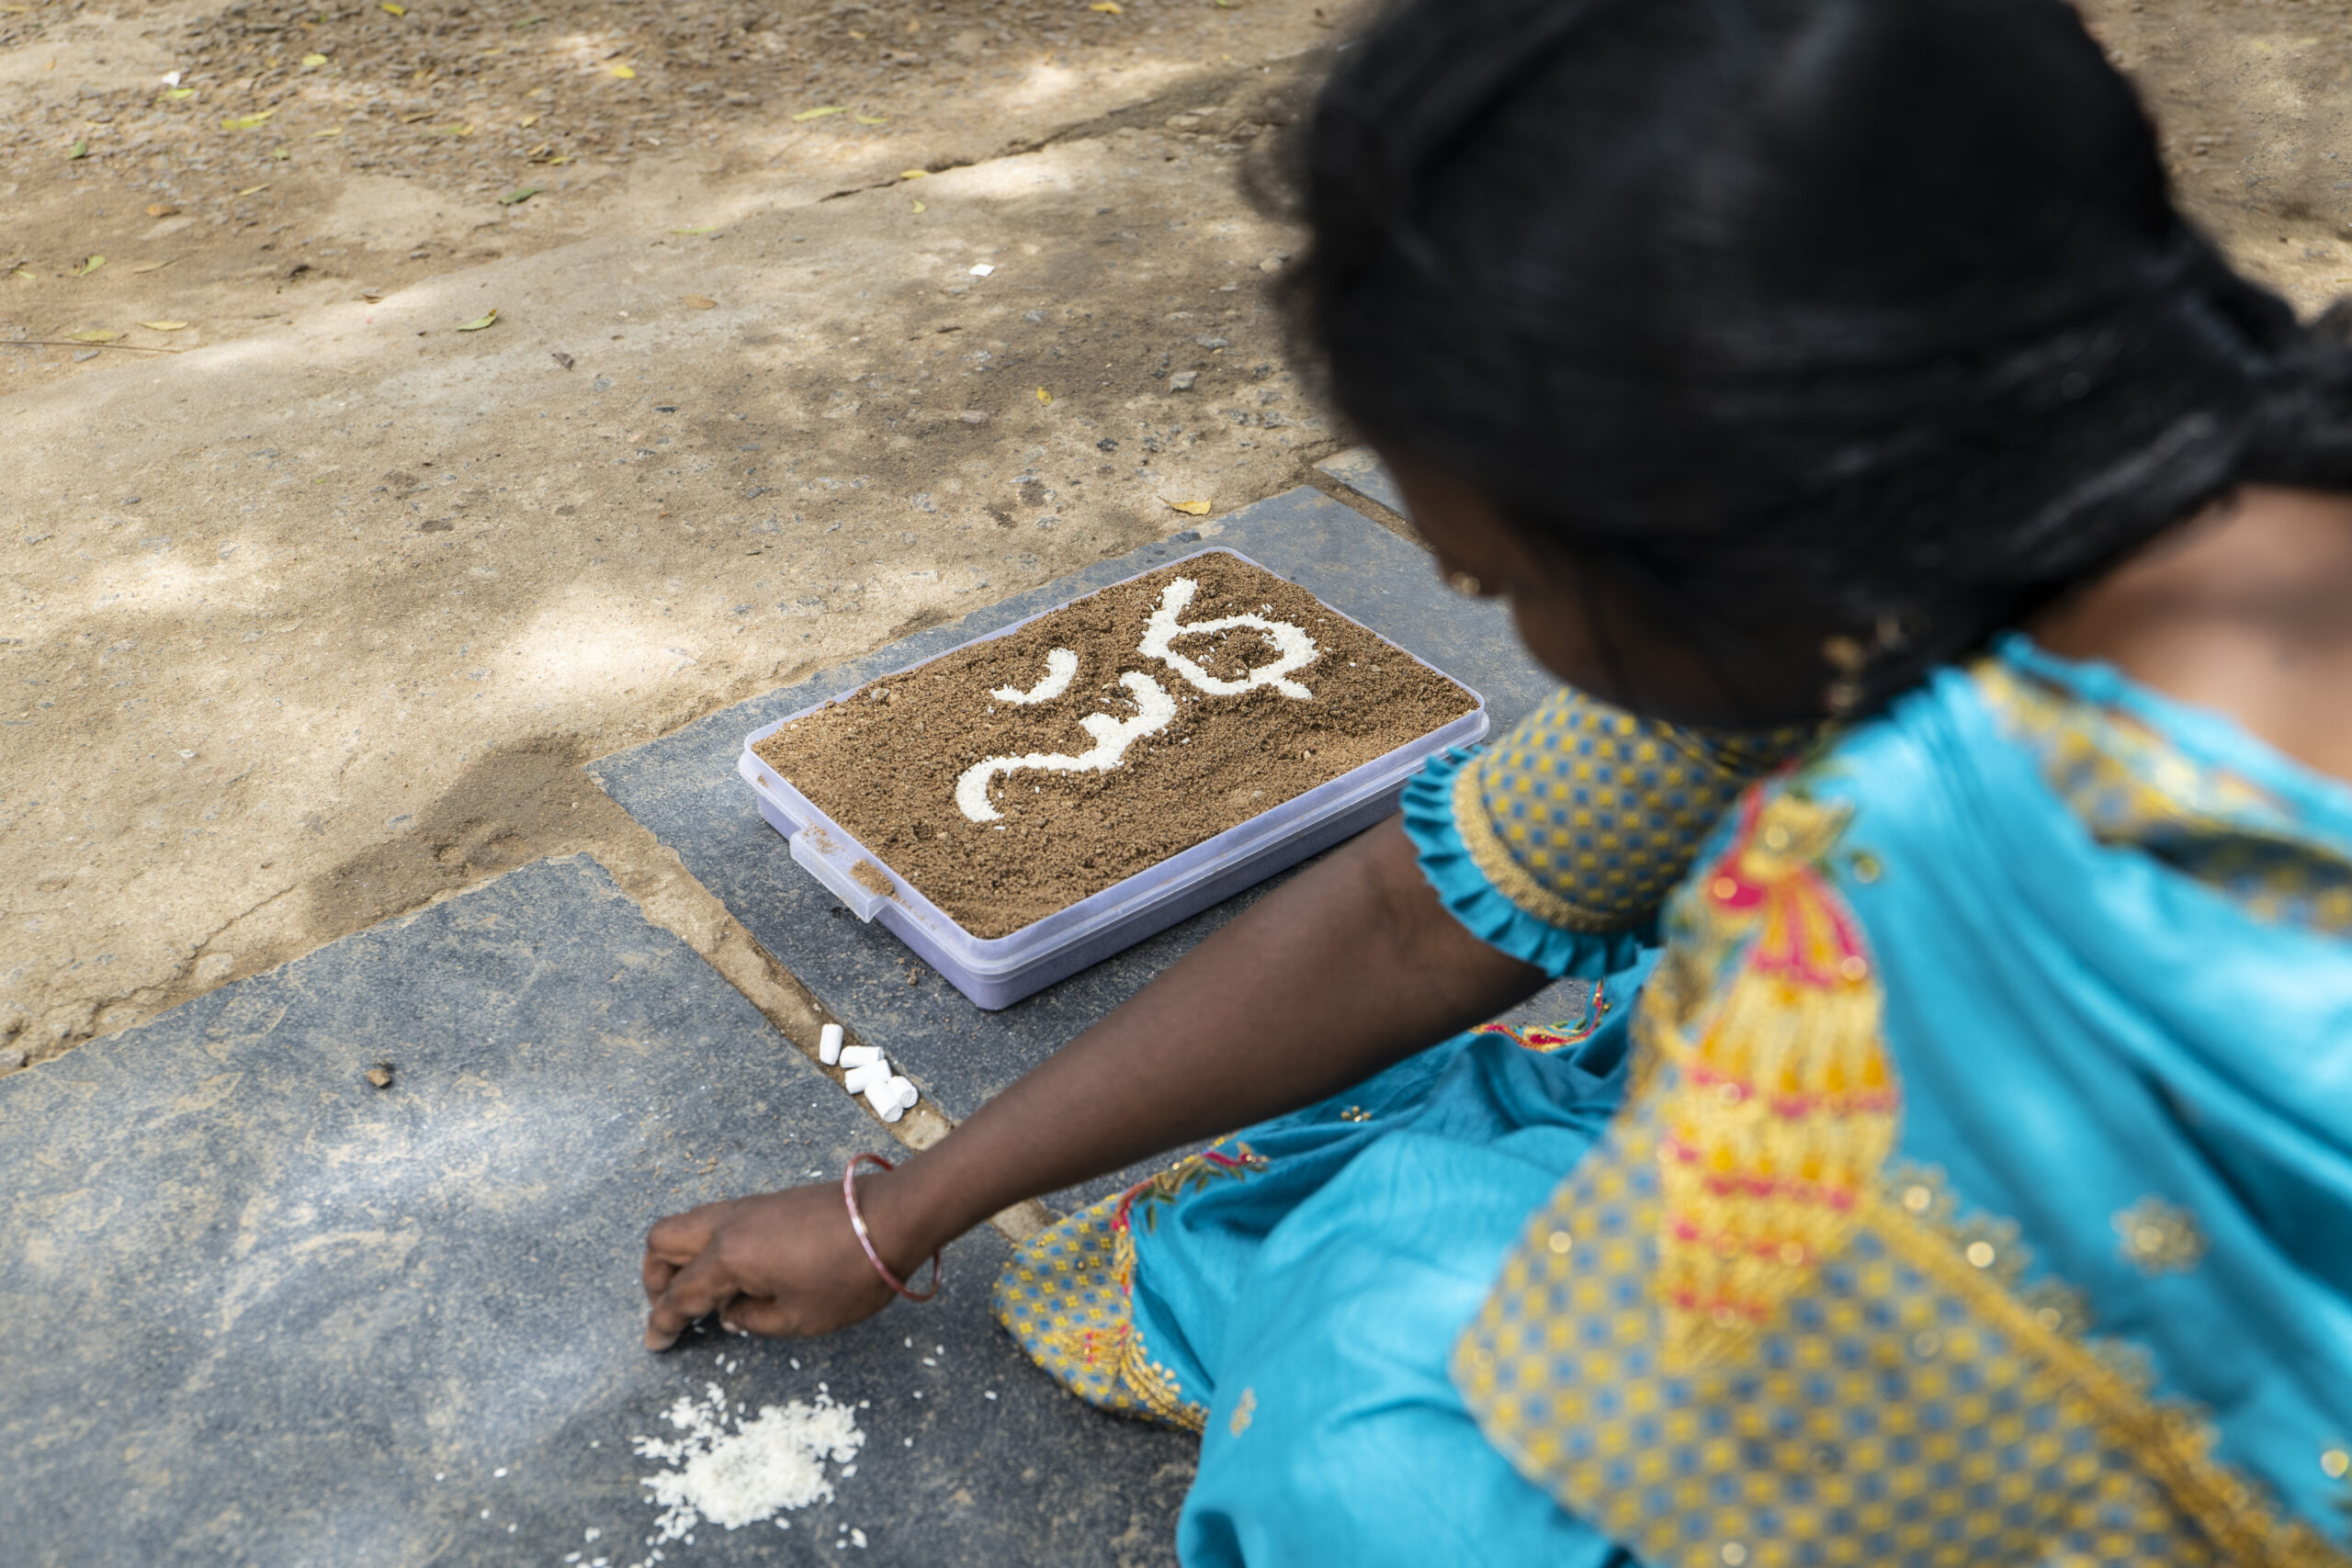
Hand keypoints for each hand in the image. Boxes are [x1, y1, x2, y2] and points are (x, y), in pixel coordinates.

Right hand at [640, 1178, 903, 1349]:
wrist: (892, 1217)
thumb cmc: (850, 1274)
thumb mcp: (801, 1317)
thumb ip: (754, 1320)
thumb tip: (730, 1313)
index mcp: (728, 1257)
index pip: (679, 1294)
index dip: (663, 1323)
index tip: (654, 1343)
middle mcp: (729, 1224)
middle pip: (663, 1241)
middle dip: (654, 1278)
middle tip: (670, 1310)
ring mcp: (749, 1206)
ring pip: (688, 1222)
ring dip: (679, 1256)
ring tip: (696, 1290)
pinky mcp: (769, 1201)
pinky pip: (717, 1218)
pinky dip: (706, 1243)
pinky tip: (730, 1270)